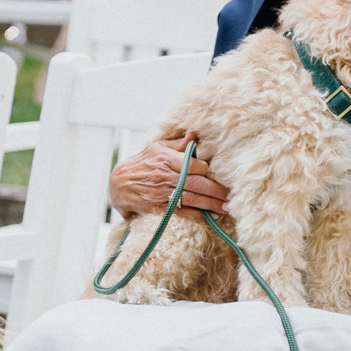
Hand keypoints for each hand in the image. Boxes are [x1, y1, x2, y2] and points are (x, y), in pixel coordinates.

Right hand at [109, 137, 229, 219]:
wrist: (119, 184)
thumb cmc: (142, 163)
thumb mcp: (157, 148)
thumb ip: (178, 144)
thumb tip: (196, 135)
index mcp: (165, 158)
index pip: (193, 164)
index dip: (206, 170)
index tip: (217, 173)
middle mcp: (165, 176)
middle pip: (196, 183)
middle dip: (216, 190)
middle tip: (231, 194)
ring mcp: (162, 193)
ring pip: (193, 199)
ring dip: (212, 204)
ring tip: (227, 207)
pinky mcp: (160, 208)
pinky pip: (183, 212)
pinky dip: (199, 215)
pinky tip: (211, 216)